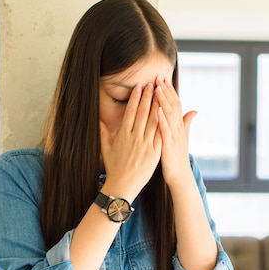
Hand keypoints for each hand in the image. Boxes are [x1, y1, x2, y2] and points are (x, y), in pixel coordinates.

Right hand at [99, 83, 161, 199]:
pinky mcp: (154, 153)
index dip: (135, 98)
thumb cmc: (113, 169)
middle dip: (148, 97)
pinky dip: (164, 124)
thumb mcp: (105, 150)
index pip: (130, 112)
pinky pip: (160, 135)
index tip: (139, 87)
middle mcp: (134, 137)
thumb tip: (100, 121)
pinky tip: (168, 114)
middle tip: (153, 83)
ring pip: (153, 121)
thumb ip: (103, 134)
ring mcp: (145, 145)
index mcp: (122, 135)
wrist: (122, 186)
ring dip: (157, 106)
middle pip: (142, 113)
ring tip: (162, 94)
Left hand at [154, 77, 196, 186]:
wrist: (180, 176)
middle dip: (166, 91)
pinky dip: (162, 119)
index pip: (175, 104)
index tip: (162, 78)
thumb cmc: (178, 157)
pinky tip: (157, 110)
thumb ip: (187, 123)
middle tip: (158, 76)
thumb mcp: (183, 138)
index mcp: (179, 126)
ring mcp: (174, 136)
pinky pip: (165, 130)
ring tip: (158, 88)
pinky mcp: (169, 145)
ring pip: (169, 115)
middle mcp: (178, 128)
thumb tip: (195, 110)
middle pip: (173, 105)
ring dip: (163, 101)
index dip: (169, 91)